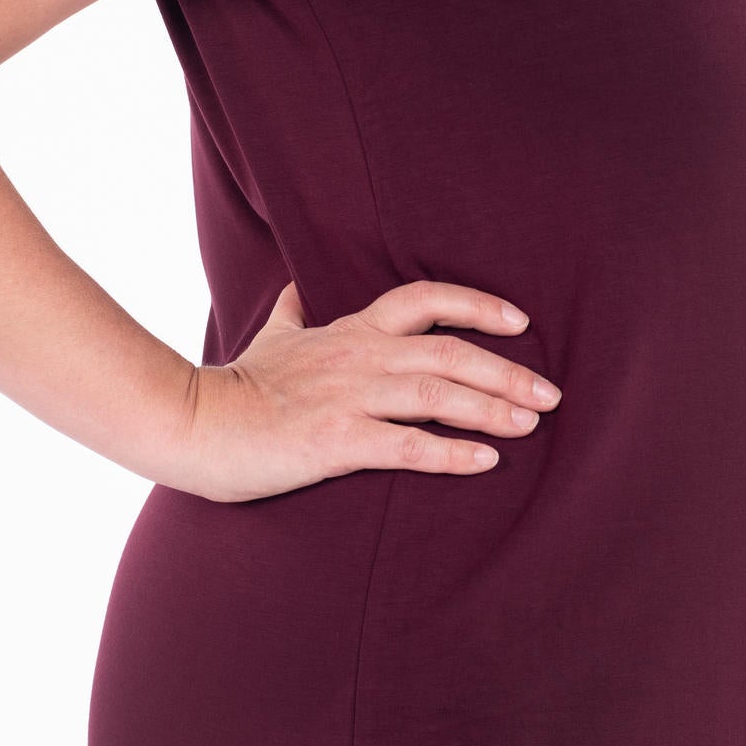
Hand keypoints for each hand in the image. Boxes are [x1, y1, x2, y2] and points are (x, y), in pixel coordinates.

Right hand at [174, 279, 560, 503]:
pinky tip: (485, 461)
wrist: (195, 426)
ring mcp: (348, 397)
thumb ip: (292, 312)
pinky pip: (407, 446)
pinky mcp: (335, 441)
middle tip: (550, 394)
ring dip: (491, 408)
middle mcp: (358, 356)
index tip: (520, 321)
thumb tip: (294, 283)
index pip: (425, 298)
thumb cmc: (238, 387)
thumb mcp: (270, 337)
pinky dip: (451, 453)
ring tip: (530, 424)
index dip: (477, 305)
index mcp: (350, 330)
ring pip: (437, 393)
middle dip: (508, 370)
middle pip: (450, 350)